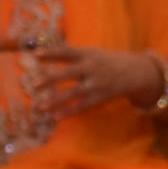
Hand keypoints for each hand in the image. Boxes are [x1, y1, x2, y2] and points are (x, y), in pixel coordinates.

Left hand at [24, 43, 159, 119]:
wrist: (134, 72)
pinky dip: (69, 112)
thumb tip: (43, 55)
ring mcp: (96, 84)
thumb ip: (71, 55)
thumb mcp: (91, 53)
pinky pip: (82, 106)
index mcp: (87, 54)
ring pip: (73, 93)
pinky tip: (55, 117)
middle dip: (50, 79)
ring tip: (40, 107)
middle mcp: (91, 68)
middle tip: (34, 84)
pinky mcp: (100, 98)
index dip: (51, 53)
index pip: (67, 52)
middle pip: (68, 73)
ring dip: (56, 100)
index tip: (35, 55)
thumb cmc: (105, 61)